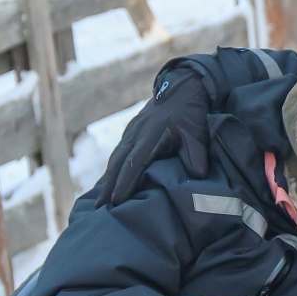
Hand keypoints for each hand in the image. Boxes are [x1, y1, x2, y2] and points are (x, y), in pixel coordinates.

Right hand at [95, 65, 210, 206]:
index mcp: (150, 137)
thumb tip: (197, 177)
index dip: (124, 183)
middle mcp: (135, 135)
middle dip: (108, 186)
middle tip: (99, 207)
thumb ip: (196, 156)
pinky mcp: (131, 131)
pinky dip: (112, 168)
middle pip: (118, 164)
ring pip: (116, 158)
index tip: (116, 201)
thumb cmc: (190, 114)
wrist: (183, 88)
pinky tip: (109, 180)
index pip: (134, 164)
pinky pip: (118, 152)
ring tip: (100, 199)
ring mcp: (131, 132)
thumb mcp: (197, 135)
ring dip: (107, 179)